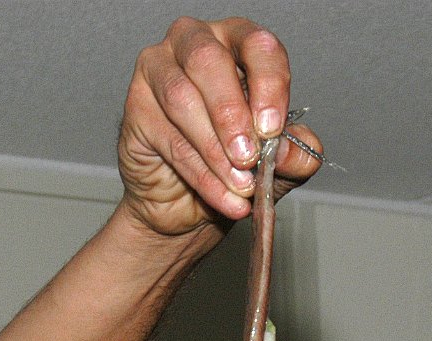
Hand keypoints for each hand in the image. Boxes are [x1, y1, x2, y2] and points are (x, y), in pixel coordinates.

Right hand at [117, 17, 322, 236]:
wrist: (188, 205)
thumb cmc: (234, 165)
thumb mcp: (277, 162)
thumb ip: (294, 154)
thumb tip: (292, 151)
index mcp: (237, 43)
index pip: (257, 45)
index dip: (269, 84)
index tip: (273, 128)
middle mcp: (194, 44)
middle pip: (208, 60)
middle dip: (232, 113)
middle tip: (249, 155)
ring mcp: (158, 70)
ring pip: (182, 99)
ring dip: (216, 150)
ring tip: (240, 184)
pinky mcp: (136, 106)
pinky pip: (170, 138)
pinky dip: (202, 174)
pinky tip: (224, 195)